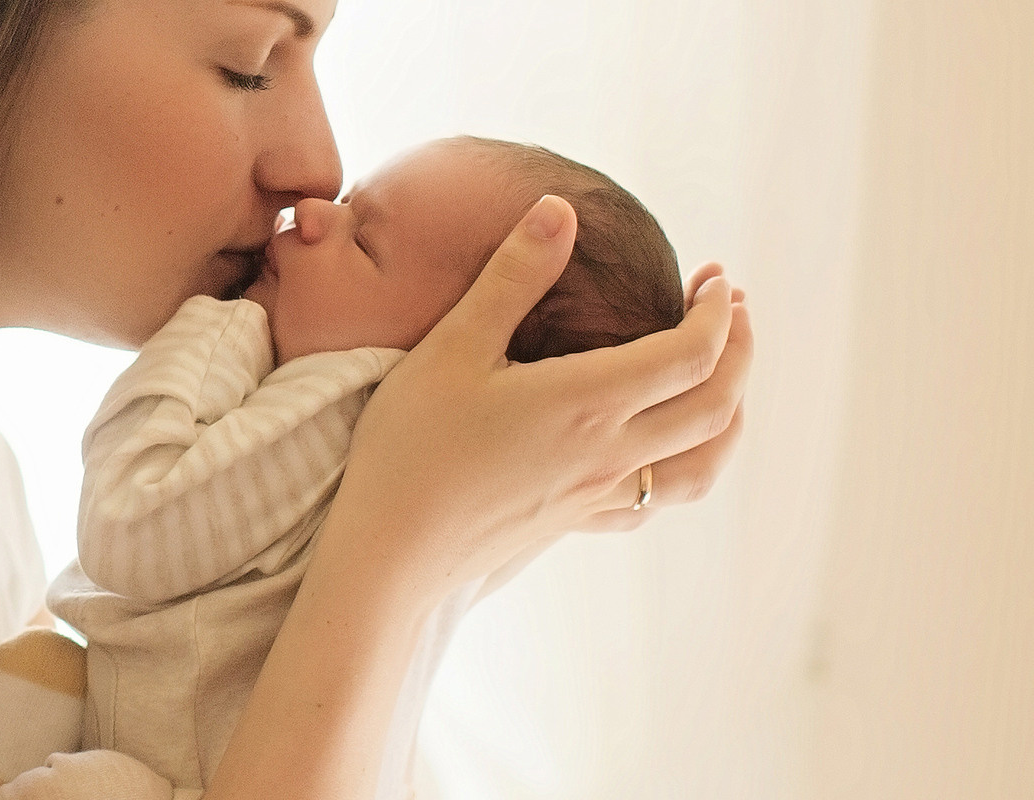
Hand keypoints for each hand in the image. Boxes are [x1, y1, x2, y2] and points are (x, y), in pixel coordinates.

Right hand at [326, 196, 751, 600]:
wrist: (390, 549)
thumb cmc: (412, 444)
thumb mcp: (454, 346)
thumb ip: (512, 276)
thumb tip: (560, 211)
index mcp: (588, 402)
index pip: (693, 356)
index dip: (717, 313)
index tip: (715, 278)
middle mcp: (609, 453)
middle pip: (716, 408)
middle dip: (740, 352)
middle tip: (732, 309)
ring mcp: (597, 494)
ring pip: (702, 465)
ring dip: (730, 416)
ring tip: (724, 379)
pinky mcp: (576, 520)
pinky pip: (655, 501)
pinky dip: (684, 468)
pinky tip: (663, 452)